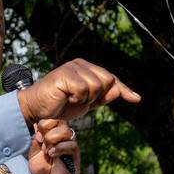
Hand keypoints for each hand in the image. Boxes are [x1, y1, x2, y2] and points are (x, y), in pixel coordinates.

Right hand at [16, 58, 139, 123]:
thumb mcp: (86, 103)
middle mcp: (80, 64)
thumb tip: (119, 91)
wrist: (37, 109)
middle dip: (97, 97)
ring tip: (69, 98)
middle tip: (78, 101)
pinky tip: (65, 97)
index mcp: (86, 68)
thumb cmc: (59, 105)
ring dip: (85, 99)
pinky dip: (77, 98)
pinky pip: (84, 89)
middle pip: (107, 81)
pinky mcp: (65, 74)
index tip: (136, 99)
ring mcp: (72, 67)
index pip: (111, 78)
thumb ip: (102, 97)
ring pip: (96, 86)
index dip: (123, 89)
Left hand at [27, 119, 78, 173]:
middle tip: (41, 142)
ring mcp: (69, 145)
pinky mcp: (74, 155)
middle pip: (59, 120)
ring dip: (52, 139)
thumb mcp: (33, 154)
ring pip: (65, 131)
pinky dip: (59, 148)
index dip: (43, 123)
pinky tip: (52, 155)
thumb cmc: (44, 170)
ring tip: (47, 151)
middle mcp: (63, 138)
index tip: (37, 137)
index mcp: (52, 135)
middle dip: (47, 129)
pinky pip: (71, 144)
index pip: (51, 118)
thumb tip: (36, 126)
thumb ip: (34, 140)